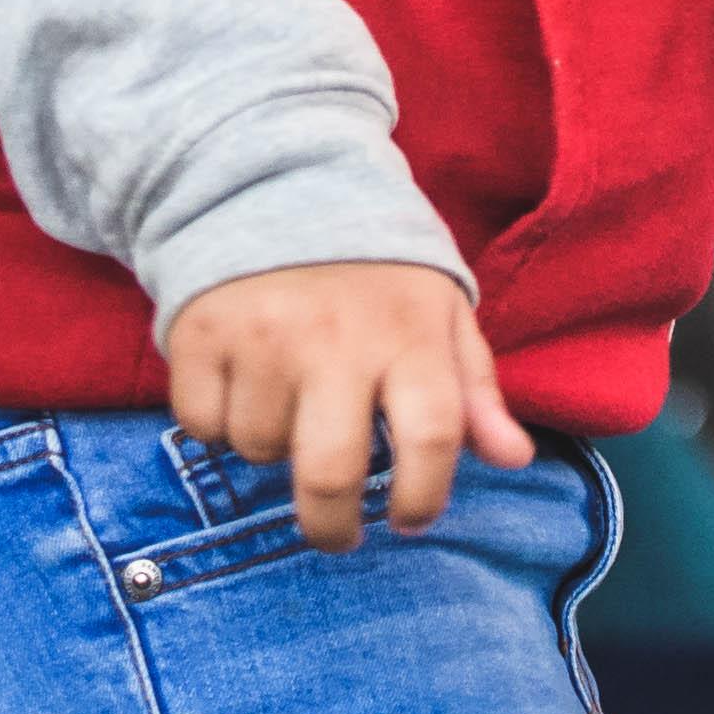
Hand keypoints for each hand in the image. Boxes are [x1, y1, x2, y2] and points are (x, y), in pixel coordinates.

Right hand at [161, 261, 530, 550]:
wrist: (276, 180)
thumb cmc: (374, 270)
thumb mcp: (439, 313)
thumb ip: (475, 391)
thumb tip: (514, 458)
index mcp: (409, 333)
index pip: (433, 438)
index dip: (424, 497)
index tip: (410, 519)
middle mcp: (335, 337)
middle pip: (330, 474)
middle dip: (332, 526)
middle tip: (336, 532)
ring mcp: (262, 335)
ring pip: (259, 449)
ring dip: (272, 447)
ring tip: (287, 403)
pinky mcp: (199, 331)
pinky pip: (203, 424)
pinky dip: (218, 421)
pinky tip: (241, 382)